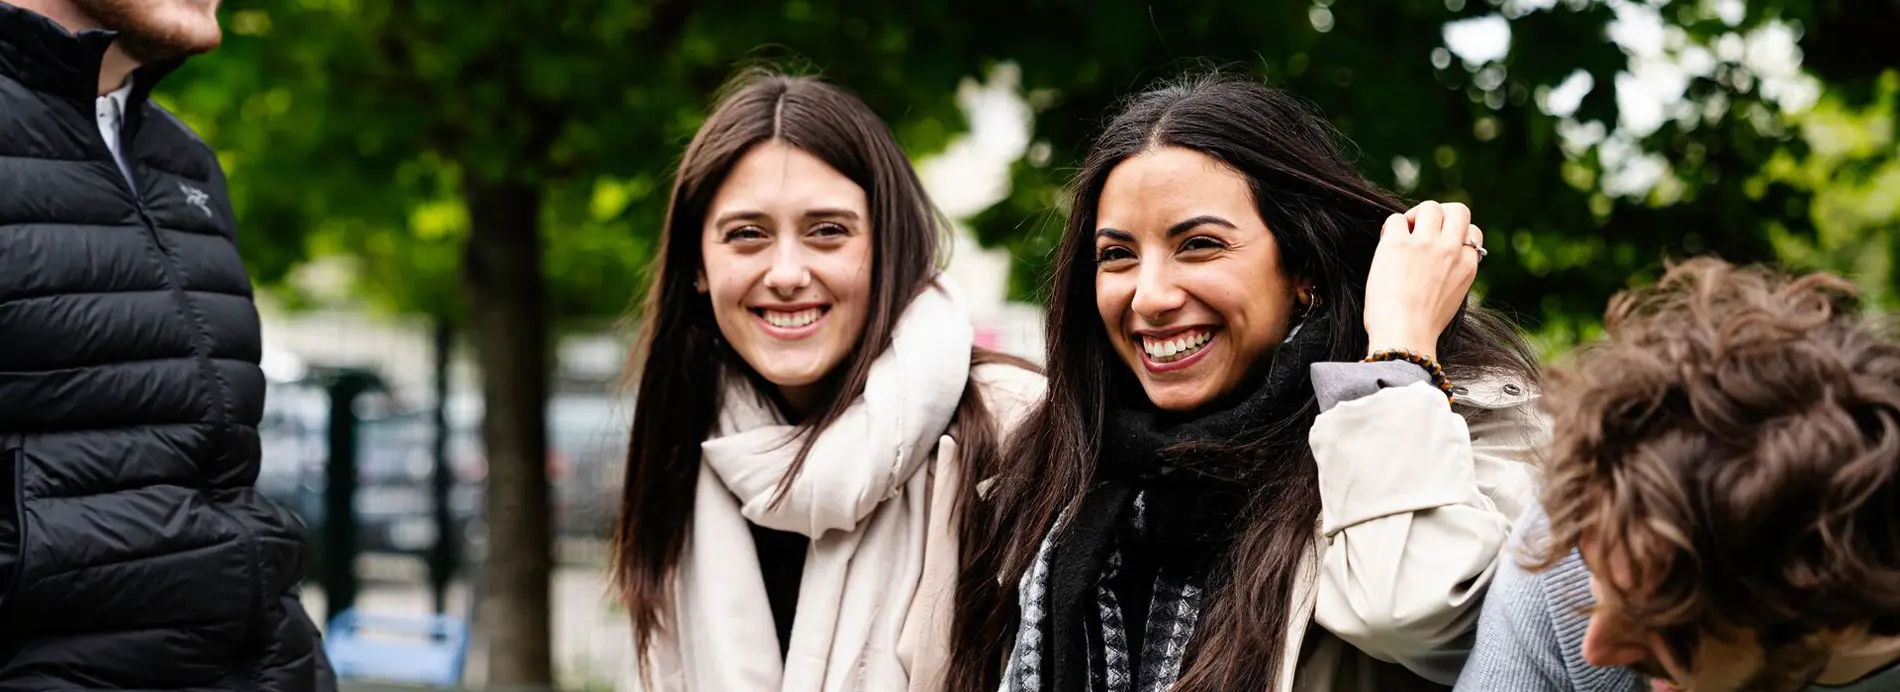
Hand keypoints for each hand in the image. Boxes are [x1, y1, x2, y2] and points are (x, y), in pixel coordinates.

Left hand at [1362, 201, 1483, 359]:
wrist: (1405, 336)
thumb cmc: (1422, 326)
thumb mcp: (1452, 298)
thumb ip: (1452, 273)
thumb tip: (1440, 260)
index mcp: (1468, 265)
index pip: (1472, 231)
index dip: (1454, 233)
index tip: (1439, 244)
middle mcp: (1451, 250)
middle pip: (1457, 210)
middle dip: (1440, 214)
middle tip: (1422, 229)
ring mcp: (1425, 244)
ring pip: (1429, 207)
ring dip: (1415, 216)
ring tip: (1403, 235)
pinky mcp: (1398, 244)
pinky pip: (1396, 219)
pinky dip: (1390, 229)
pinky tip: (1386, 246)